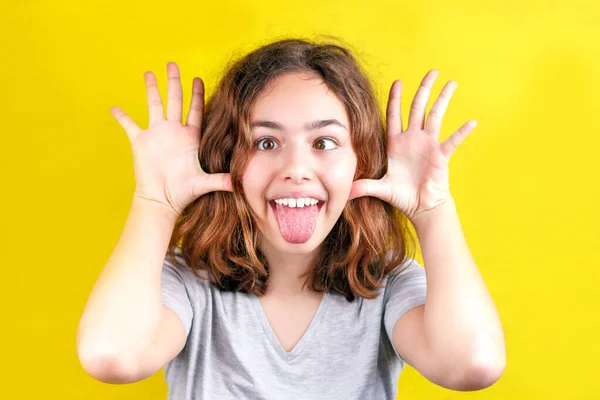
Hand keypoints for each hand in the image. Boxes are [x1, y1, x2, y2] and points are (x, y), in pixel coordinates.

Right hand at [110, 62, 231, 215]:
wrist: (162, 200)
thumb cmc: (184, 192)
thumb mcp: (205, 182)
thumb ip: (222, 180)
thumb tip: (241, 183)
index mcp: (190, 137)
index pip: (196, 110)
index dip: (197, 94)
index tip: (198, 79)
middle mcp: (174, 131)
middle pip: (175, 100)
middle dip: (174, 82)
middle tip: (173, 64)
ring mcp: (156, 135)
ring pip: (154, 105)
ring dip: (151, 89)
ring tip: (148, 73)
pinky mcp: (141, 142)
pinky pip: (129, 126)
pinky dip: (122, 117)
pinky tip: (114, 108)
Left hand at [348, 70, 475, 222]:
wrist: (421, 207)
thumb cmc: (402, 195)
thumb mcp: (381, 189)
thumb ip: (364, 186)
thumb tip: (346, 191)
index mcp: (396, 143)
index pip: (394, 115)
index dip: (395, 99)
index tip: (397, 82)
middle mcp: (413, 139)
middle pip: (418, 108)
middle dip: (424, 89)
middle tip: (432, 71)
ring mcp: (428, 145)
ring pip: (436, 116)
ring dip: (443, 99)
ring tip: (451, 83)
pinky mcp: (441, 156)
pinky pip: (452, 141)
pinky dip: (461, 132)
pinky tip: (471, 122)